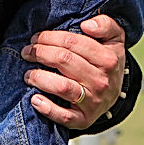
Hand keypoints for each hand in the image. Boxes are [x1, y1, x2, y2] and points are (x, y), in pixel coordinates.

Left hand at [22, 14, 127, 129]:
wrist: (115, 93)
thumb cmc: (107, 61)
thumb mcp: (114, 38)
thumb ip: (105, 24)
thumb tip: (87, 25)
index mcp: (108, 59)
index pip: (72, 42)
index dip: (49, 37)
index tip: (37, 38)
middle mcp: (101, 81)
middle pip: (64, 60)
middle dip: (40, 53)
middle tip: (28, 52)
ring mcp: (93, 102)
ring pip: (62, 87)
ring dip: (39, 78)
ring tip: (28, 73)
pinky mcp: (84, 120)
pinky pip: (64, 117)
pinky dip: (47, 109)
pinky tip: (35, 99)